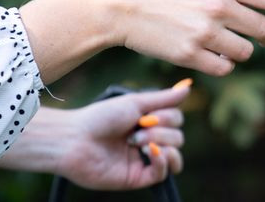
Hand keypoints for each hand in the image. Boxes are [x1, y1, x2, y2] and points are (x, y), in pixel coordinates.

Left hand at [0, 85, 188, 189]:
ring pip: (175, 156)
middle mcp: (148, 141)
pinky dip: (162, 161)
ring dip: (163, 145)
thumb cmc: (100, 117)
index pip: (177, 120)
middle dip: (161, 131)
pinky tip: (149, 153)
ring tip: (138, 143)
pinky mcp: (137, 178)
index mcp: (148, 123)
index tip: (147, 114)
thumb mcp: (135, 102)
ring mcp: (143, 160)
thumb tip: (189, 87)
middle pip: (178, 137)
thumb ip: (163, 98)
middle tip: (136, 130)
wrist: (75, 139)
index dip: (168, 117)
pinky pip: (163, 174)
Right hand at [20, 0, 264, 81]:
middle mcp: (221, 7)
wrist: (116, 2)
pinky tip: (209, 54)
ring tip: (226, 42)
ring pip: (246, 52)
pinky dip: (221, 63)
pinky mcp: (190, 55)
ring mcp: (206, 33)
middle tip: (262, 36)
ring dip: (241, 50)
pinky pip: (224, 67)